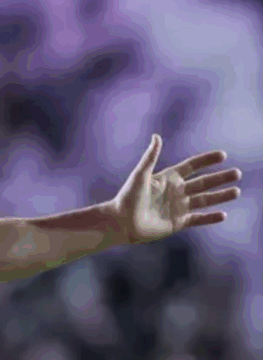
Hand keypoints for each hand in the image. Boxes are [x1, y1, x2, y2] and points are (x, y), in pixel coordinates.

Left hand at [107, 133, 241, 243]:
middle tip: (237, 173)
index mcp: (168, 178)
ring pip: (205, 200)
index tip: (222, 155)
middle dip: (220, 178)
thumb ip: (150, 157)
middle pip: (203, 183)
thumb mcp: (140, 175)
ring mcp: (178, 207)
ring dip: (221, 196)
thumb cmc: (128, 197)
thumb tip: (157, 136)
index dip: (206, 160)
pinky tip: (223, 214)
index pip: (192, 166)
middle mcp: (176, 191)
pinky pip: (198, 219)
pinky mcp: (178, 223)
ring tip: (237, 191)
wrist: (121, 222)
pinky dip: (210, 218)